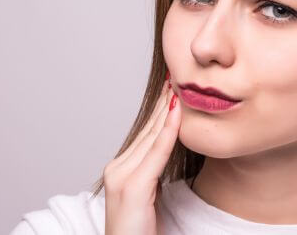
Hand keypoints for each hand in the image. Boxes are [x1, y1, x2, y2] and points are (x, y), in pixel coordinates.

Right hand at [102, 79, 181, 234]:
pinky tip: (177, 112)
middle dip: (164, 103)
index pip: (146, 135)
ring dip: (167, 110)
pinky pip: (156, 152)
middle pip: (148, 131)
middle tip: (177, 78)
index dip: (161, 111)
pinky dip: (169, 130)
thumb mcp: (150, 195)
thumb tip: (169, 153)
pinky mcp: (133, 186)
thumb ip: (154, 173)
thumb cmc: (140, 231)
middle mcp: (118, 169)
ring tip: (179, 87)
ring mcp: (122, 176)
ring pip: (152, 136)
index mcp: (121, 170)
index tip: (173, 90)